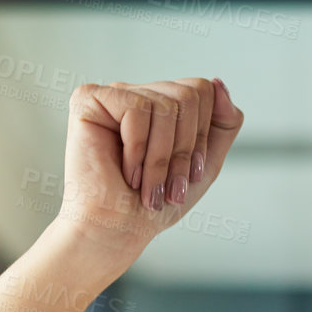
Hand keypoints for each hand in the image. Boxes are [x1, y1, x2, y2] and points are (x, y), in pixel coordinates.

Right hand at [54, 77, 243, 262]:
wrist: (120, 230)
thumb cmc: (157, 203)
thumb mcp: (206, 163)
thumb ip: (223, 122)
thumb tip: (218, 82)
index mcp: (162, 104)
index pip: (202, 91)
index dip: (202, 136)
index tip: (189, 173)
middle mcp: (138, 93)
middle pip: (188, 95)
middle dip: (184, 149)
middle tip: (168, 184)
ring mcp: (113, 95)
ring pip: (164, 105)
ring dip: (161, 157)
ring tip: (148, 186)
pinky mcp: (88, 100)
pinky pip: (136, 108)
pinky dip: (138, 149)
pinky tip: (126, 172)